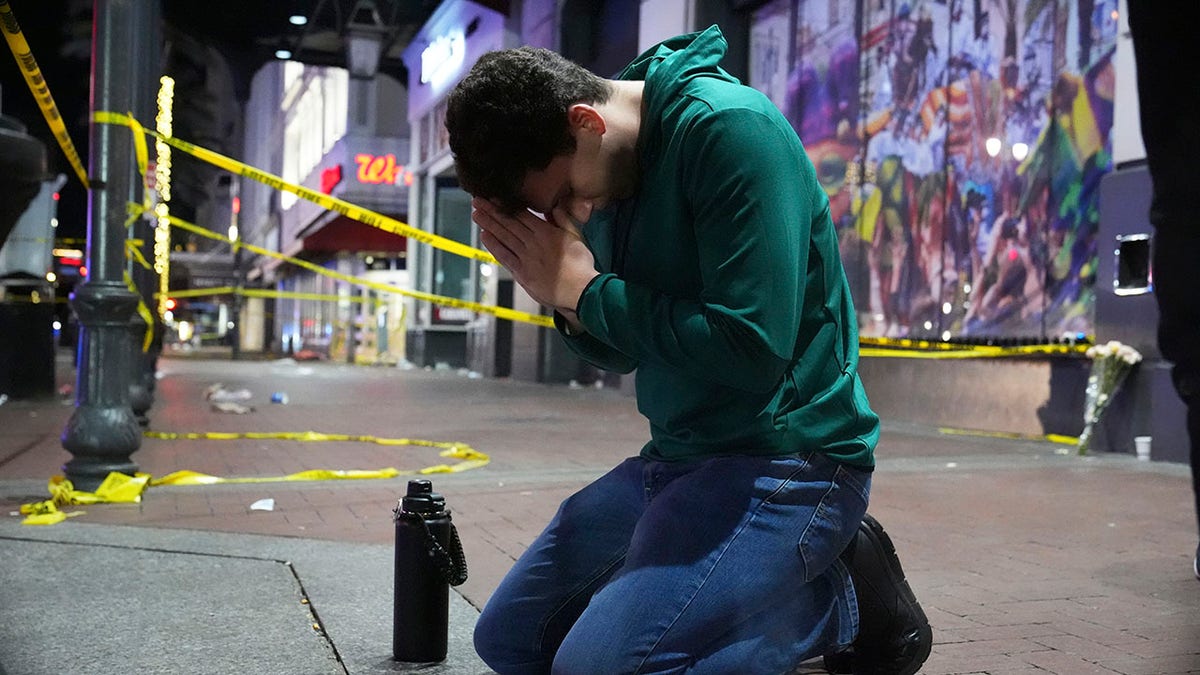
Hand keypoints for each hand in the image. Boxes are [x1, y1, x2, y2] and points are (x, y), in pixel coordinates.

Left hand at [473, 198, 598, 312]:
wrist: (580, 290)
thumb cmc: (581, 264)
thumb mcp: (576, 236)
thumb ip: (563, 220)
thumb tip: (554, 206)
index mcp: (546, 232)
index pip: (521, 215)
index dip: (506, 205)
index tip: (494, 197)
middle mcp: (533, 242)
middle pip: (508, 223)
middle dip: (491, 211)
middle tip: (477, 201)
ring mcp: (526, 257)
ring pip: (504, 237)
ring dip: (488, 225)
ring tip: (476, 214)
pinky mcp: (522, 273)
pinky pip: (504, 256)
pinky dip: (493, 246)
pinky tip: (484, 236)